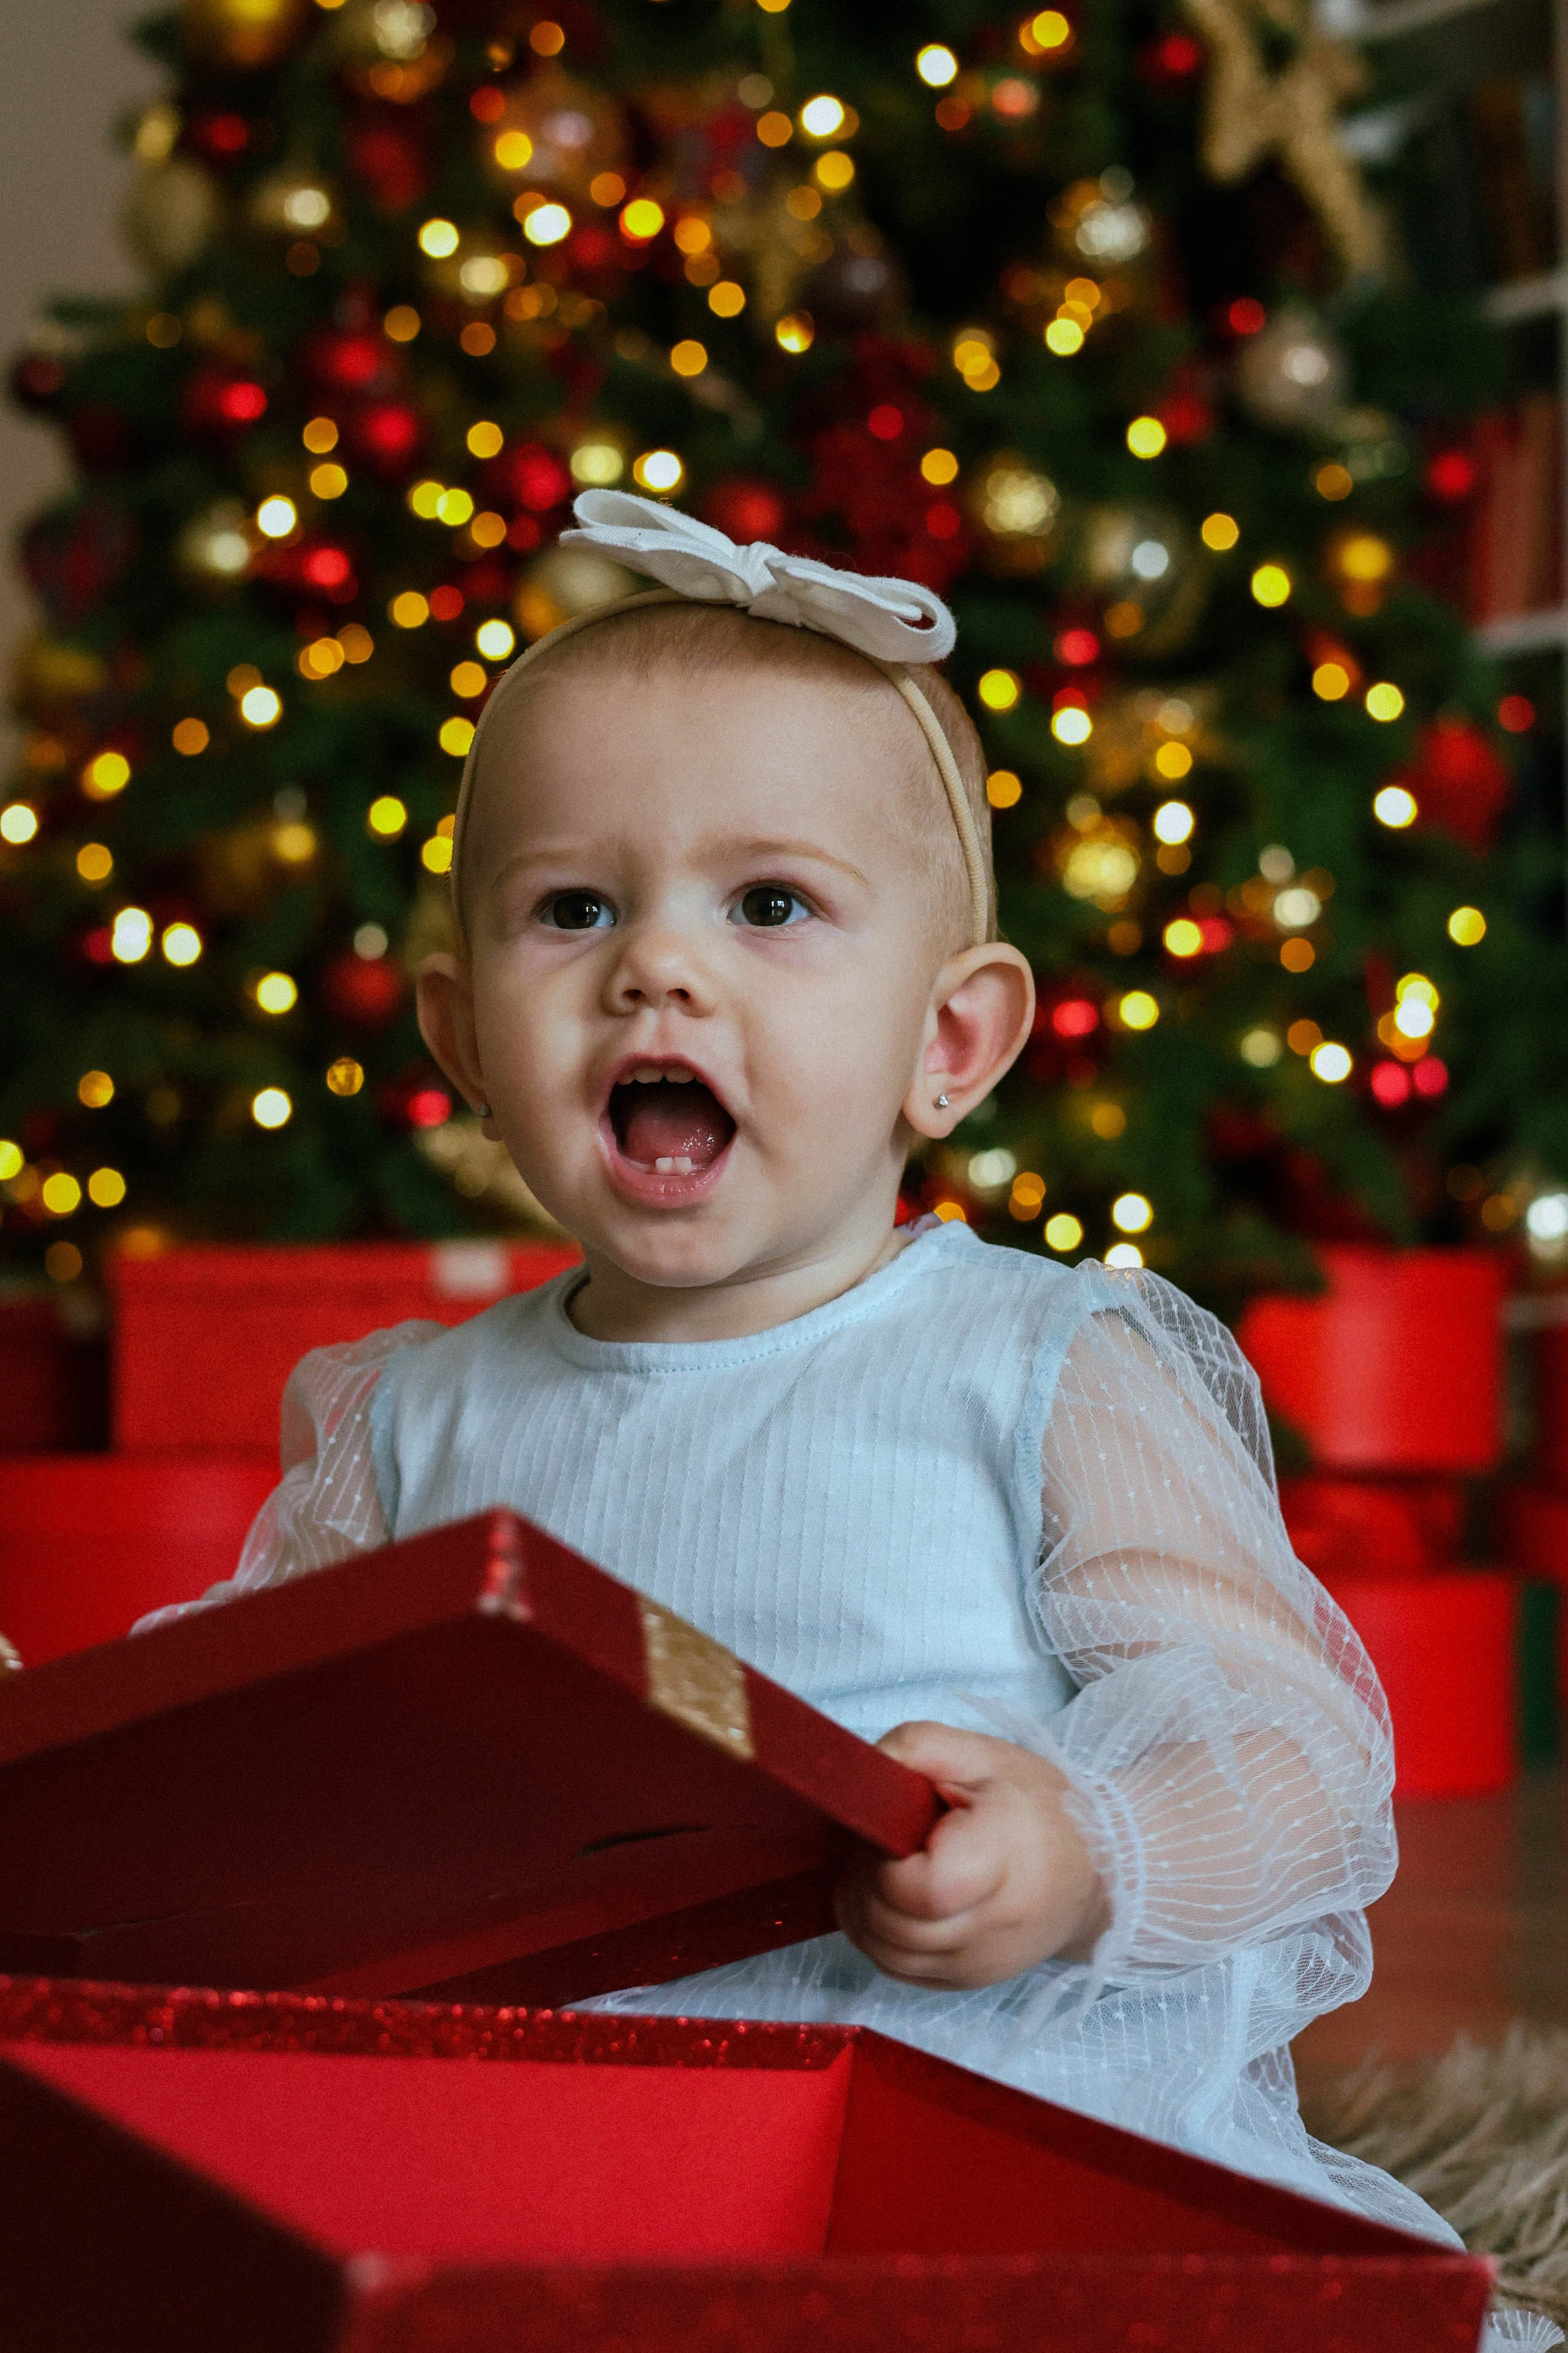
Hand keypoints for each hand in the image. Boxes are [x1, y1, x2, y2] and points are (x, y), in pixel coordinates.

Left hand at [834, 1722, 1110, 1990]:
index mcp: (1003, 1859)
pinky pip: (895, 1969)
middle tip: (881, 1841)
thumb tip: (860, 1779)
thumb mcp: (983, 1755)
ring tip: (883, 1866)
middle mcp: (992, 1928)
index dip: (885, 1859)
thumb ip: (916, 1748)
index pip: (922, 1888)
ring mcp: (977, 1965)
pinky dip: (878, 1935)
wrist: (1094, 1871)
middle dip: (864, 1877)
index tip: (895, 1828)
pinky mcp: (965, 1983)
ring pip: (882, 1952)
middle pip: (890, 1923)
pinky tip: (892, 1899)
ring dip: (863, 1908)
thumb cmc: (1037, 1806)